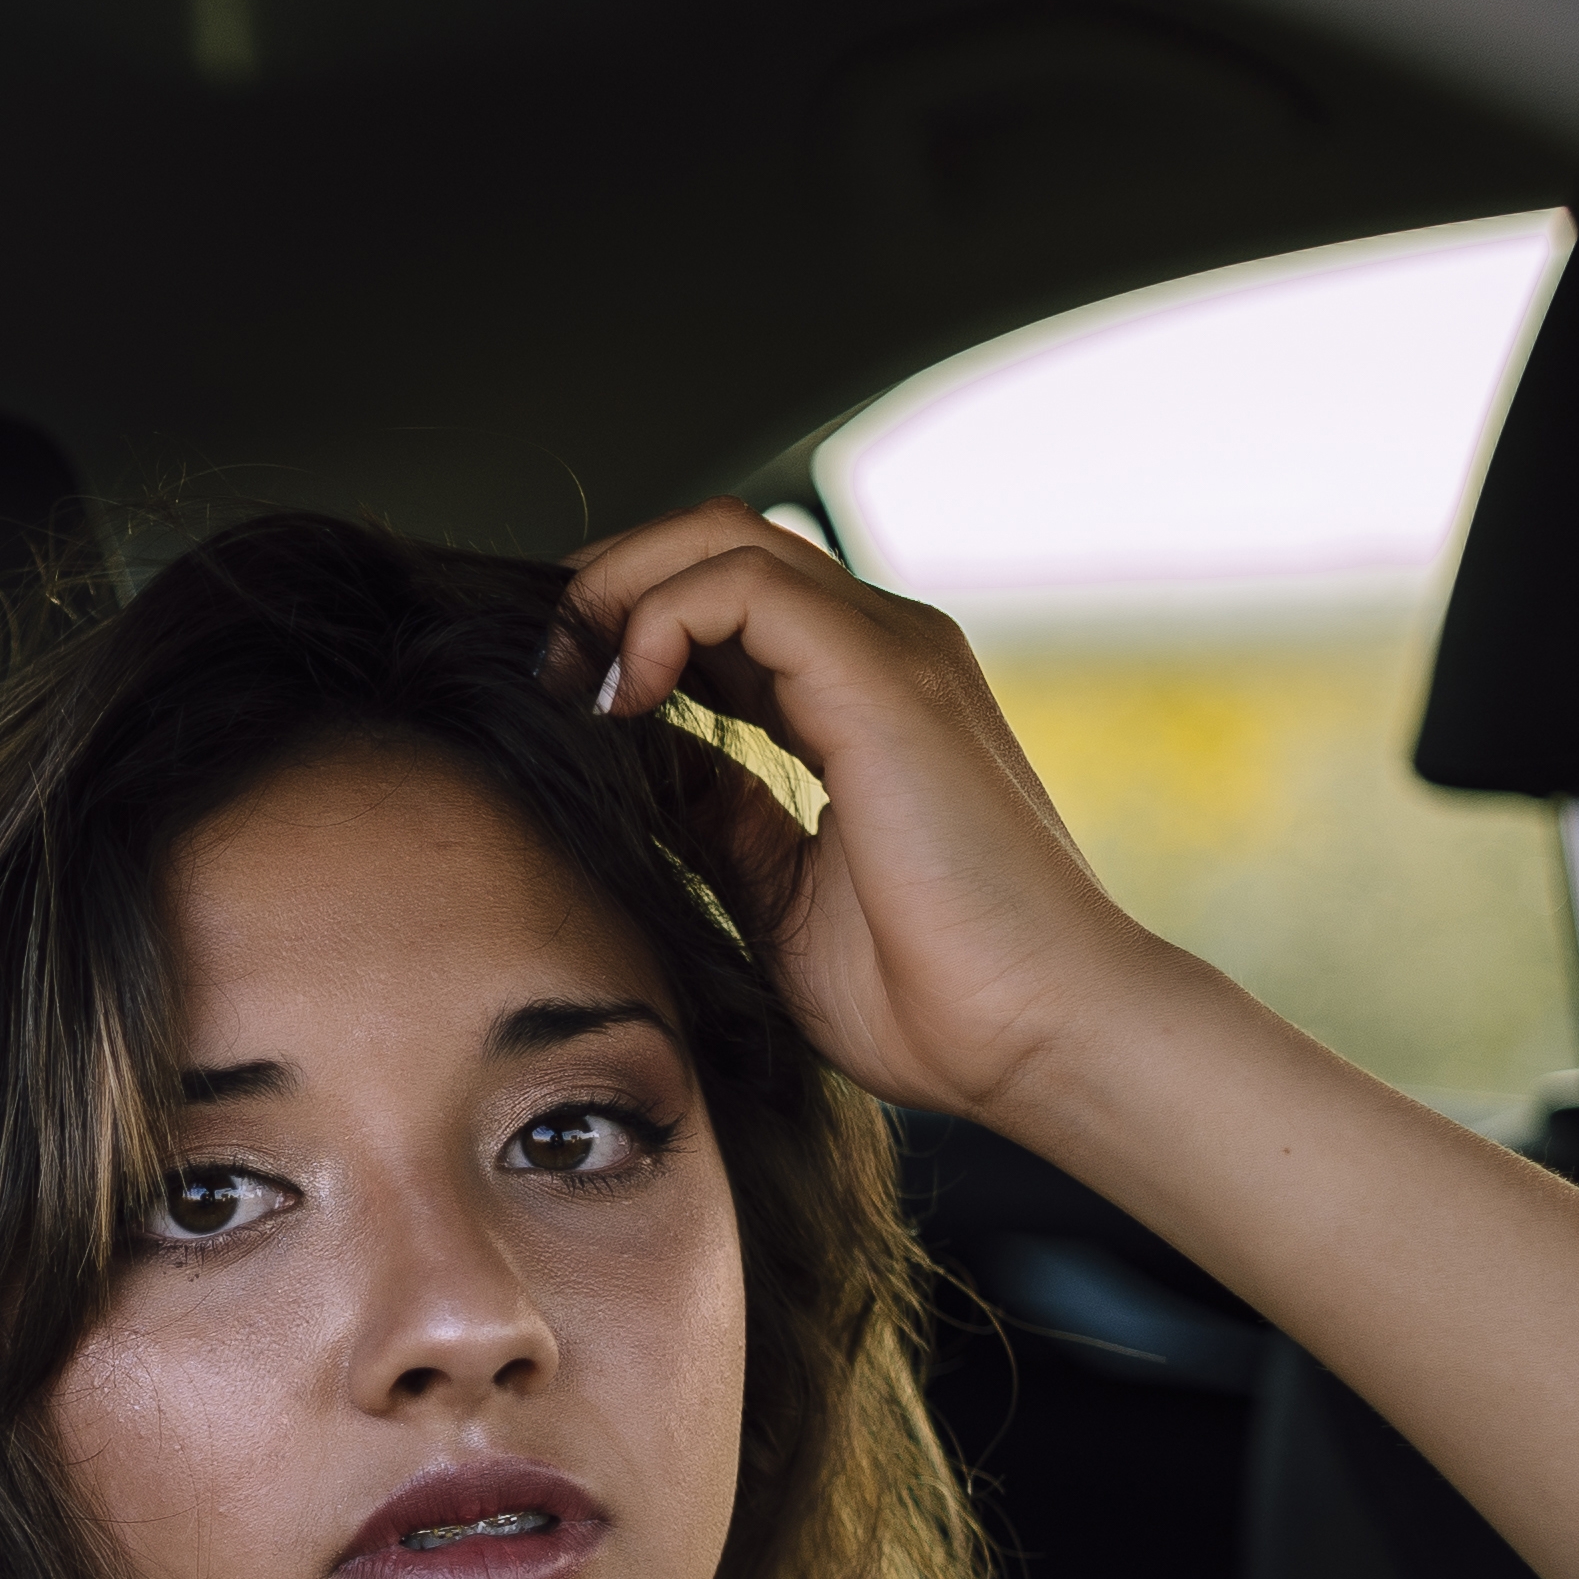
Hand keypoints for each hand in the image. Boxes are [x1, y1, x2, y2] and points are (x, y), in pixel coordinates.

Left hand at [557, 504, 1208, 1122]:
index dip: (623, 630)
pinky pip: (746, 586)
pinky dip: (659, 617)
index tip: (550, 702)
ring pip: (722, 539)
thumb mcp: (777, 895)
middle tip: (537, 673)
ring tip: (563, 680)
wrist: (1041, 1038)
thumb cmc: (932, 996)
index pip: (722, 606)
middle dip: (604, 589)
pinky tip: (621, 697)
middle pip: (713, 544)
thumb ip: (716, 819)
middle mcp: (881, 654)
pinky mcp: (886, 678)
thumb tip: (635, 774)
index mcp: (858, 700)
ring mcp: (892, 654)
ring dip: (617, 592)